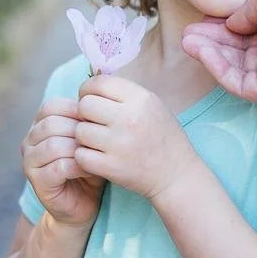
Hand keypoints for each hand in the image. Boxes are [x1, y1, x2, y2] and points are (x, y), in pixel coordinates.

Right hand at [22, 98, 105, 228]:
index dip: (76, 109)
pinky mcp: (37, 183)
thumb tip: (101, 97)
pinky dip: (78, 166)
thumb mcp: (90, 138)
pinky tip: (91, 169)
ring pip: (54, 145)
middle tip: (99, 139)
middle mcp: (29, 142)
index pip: (51, 106)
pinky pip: (58, 167)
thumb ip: (88, 120)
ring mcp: (30, 163)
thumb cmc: (90, 165)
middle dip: (79, 130)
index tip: (97, 119)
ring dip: (79, 148)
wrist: (84, 204)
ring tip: (96, 154)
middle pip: (51, 124)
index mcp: (39, 126)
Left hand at [75, 76, 196, 201]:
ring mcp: (119, 144)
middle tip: (93, 122)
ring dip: (84, 136)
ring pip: (80, 131)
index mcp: (140, 99)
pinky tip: (98, 156)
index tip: (89, 98)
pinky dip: (85, 156)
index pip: (99, 82)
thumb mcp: (153, 105)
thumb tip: (92, 87)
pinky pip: (80, 155)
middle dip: (85, 113)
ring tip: (98, 141)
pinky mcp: (111, 167)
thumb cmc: (163, 137)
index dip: (87, 89)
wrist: (176, 174)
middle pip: (85, 105)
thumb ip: (124, 94)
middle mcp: (129, 118)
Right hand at [182, 0, 256, 101]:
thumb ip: (248, 12)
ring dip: (211, 56)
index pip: (253, 29)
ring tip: (187, 41)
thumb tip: (231, 26)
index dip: (227, 26)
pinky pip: (243, 84)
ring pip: (239, 69)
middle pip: (243, 51)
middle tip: (188, 35)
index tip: (204, 19)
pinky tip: (202, 51)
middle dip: (214, 42)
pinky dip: (220, 70)